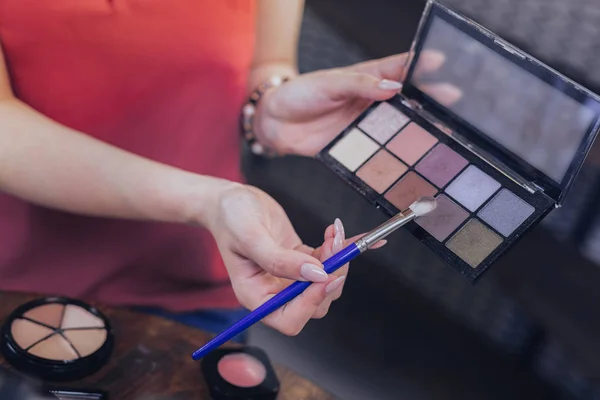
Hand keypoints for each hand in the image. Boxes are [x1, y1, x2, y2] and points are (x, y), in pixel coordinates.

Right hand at [205, 183, 357, 335]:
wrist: (230, 199)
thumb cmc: (231, 218)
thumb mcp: (251, 237)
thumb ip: (280, 260)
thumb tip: (316, 274)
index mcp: (255, 295)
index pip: (289, 319)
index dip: (311, 302)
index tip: (326, 276)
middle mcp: (273, 292)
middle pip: (314, 304)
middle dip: (330, 277)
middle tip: (336, 246)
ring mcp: (289, 277)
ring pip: (324, 285)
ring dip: (337, 262)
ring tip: (335, 234)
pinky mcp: (300, 260)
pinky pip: (325, 265)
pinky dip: (336, 250)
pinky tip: (336, 232)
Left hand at [254, 51, 457, 156]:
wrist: (274, 123)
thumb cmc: (300, 94)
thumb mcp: (328, 84)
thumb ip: (359, 85)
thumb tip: (393, 87)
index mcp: (367, 77)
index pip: (400, 68)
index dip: (422, 65)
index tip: (443, 64)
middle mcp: (371, 100)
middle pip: (407, 99)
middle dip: (431, 100)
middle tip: (454, 104)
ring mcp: (366, 124)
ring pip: (399, 125)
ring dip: (419, 128)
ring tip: (443, 130)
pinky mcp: (358, 145)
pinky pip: (382, 149)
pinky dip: (398, 152)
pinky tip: (414, 155)